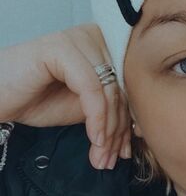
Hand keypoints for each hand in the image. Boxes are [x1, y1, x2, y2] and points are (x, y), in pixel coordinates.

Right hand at [0, 23, 131, 168]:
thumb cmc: (36, 99)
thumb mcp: (82, 107)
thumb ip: (110, 109)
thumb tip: (141, 128)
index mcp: (103, 45)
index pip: (128, 84)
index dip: (129, 119)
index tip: (127, 150)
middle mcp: (94, 36)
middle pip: (120, 87)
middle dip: (119, 130)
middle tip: (112, 159)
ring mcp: (78, 38)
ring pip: (109, 89)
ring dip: (109, 129)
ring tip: (102, 157)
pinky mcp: (62, 48)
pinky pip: (91, 88)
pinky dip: (97, 117)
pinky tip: (95, 139)